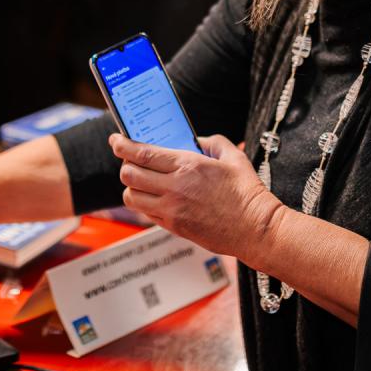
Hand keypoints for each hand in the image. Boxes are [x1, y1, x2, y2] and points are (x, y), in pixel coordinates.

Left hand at [111, 133, 280, 260]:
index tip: (116, 140)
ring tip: (141, 182)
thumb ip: (211, 142)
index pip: (141, 153)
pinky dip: (145, 204)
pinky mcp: (174, 227)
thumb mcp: (233, 157)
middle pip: (129, 175)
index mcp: (187, 165)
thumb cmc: (247, 193)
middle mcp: (174, 187)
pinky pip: (146, 213)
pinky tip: (156, 198)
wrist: (255, 230)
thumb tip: (195, 141)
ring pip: (131, 197)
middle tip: (131, 161)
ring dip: (132, 187)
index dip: (122, 145)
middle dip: (125, 165)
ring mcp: (171, 210)